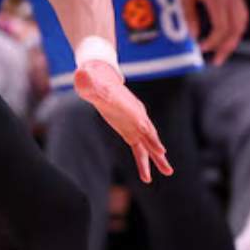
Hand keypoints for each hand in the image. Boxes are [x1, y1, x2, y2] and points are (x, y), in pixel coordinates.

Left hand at [73, 59, 173, 181]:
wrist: (101, 81)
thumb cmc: (94, 82)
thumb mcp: (90, 82)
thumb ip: (88, 82)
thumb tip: (81, 75)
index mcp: (130, 108)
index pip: (143, 124)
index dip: (151, 137)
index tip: (161, 151)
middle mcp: (137, 117)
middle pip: (151, 137)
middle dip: (158, 152)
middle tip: (169, 170)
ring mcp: (135, 125)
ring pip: (147, 145)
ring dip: (157, 160)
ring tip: (168, 173)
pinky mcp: (129, 131)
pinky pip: (138, 148)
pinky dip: (143, 161)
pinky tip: (146, 175)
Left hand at [180, 0, 248, 62]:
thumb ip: (189, 15)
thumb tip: (194, 35)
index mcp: (218, 0)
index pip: (221, 29)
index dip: (212, 42)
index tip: (200, 47)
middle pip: (236, 30)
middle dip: (227, 47)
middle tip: (216, 59)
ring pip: (242, 23)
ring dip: (234, 38)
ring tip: (223, 48)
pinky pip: (242, 14)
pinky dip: (236, 27)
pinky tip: (227, 31)